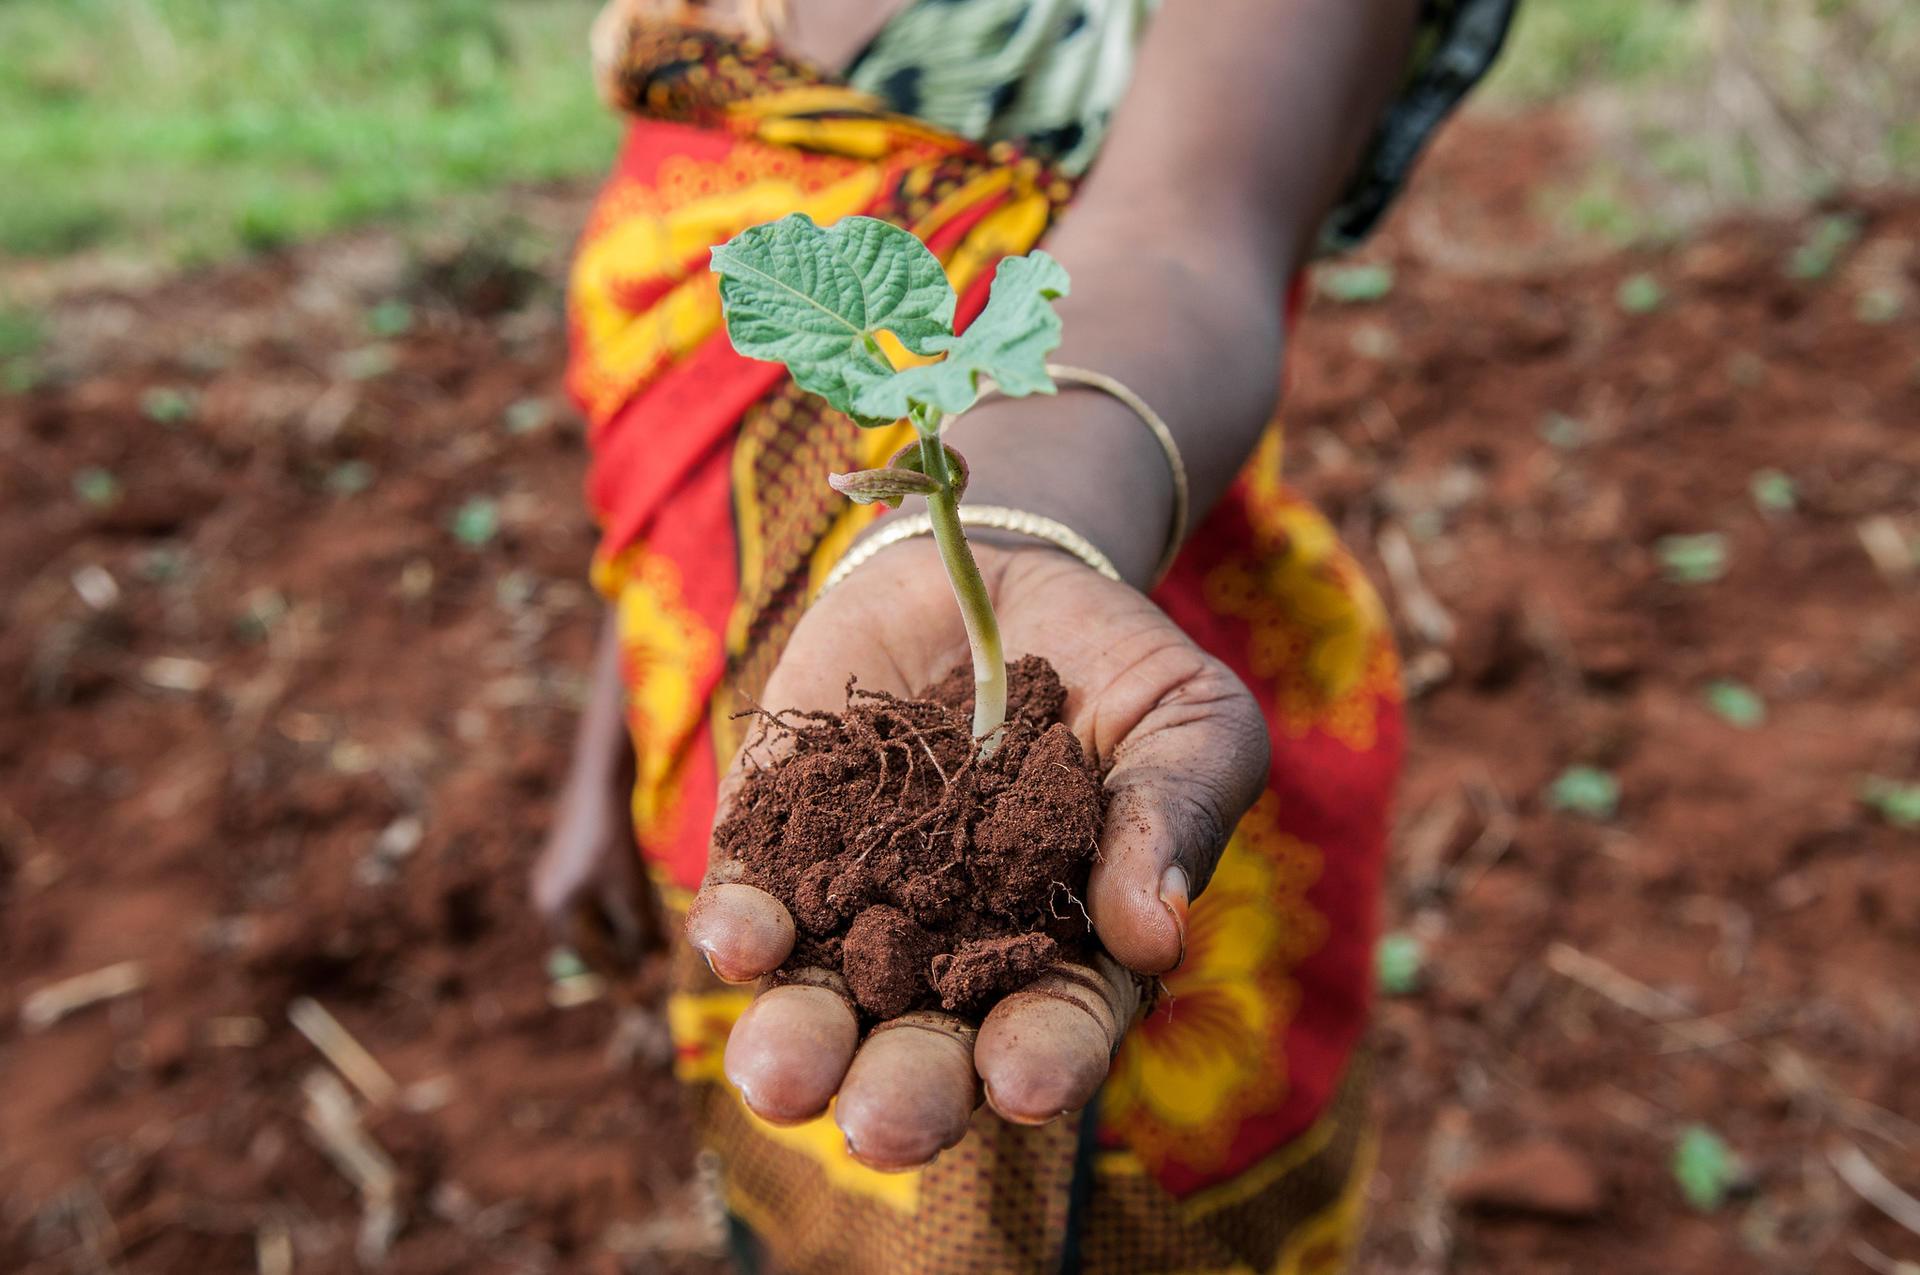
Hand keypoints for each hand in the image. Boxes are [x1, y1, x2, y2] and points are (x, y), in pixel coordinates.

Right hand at [533, 774, 651, 971]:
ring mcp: (553, 877)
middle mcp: (545, 897)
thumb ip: (638, 929)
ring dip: (619, 929)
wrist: (600, 782)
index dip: (621, 972)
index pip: (590, 955)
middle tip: (652, 964)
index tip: (644, 990)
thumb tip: (652, 963)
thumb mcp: (629, 891)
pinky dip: (613, 907)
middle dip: (621, 951)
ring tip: (650, 938)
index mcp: (554, 909)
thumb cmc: (613, 840)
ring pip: (591, 917)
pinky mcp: (565, 860)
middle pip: (588, 938)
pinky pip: (590, 897)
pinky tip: (635, 906)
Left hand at [685, 538, 1268, 1169]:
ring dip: (795, 1043)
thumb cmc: (1119, 668)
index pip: (1055, 1029)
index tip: (1027, 1083)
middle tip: (881, 1124)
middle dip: (902, 1093)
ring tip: (779, 1076)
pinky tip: (739, 940)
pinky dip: (739, 926)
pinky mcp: (778, 840)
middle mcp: (951, 957)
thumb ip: (1175, 817)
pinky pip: (751, 898)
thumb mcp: (1188, 722)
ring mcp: (859, 904)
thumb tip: (1157, 935)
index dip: (1043, 1061)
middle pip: (922, 1051)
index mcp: (1065, 953)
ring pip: (818, 1003)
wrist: (1004, 577)